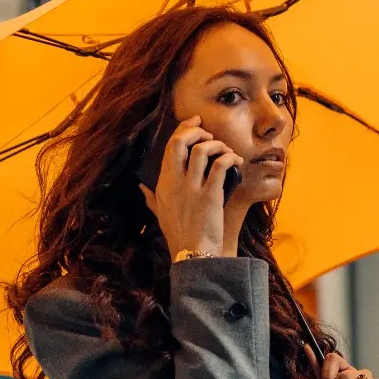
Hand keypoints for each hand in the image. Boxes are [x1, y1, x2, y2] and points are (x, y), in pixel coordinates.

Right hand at [142, 115, 244, 259]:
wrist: (193, 254)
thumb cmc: (179, 235)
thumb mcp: (159, 215)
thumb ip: (150, 198)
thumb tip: (141, 187)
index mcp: (162, 184)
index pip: (169, 147)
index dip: (183, 130)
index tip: (195, 123)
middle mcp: (174, 182)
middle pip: (181, 141)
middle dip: (197, 130)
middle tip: (209, 133)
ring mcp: (191, 188)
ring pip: (202, 149)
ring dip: (217, 144)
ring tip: (225, 150)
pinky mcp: (210, 195)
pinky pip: (220, 165)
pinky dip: (230, 158)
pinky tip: (236, 161)